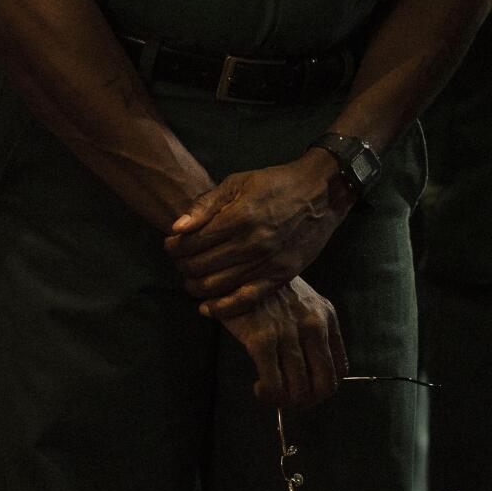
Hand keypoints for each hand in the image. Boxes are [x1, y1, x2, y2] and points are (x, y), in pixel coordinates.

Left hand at [165, 155, 346, 300]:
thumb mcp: (238, 182)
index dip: (174, 247)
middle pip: (201, 267)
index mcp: (238, 217)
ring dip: (196, 287)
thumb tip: (177, 227)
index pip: (193, 242)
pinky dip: (222, 308)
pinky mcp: (280, 276)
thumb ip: (205, 205)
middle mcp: (251, 244)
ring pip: (218, 286)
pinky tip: (207, 308)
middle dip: (182, 266)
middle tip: (179, 262)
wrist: (321, 193)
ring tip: (190, 280)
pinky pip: (246, 300)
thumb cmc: (275, 183)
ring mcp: (266, 263)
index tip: (170, 245)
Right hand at [217, 277, 348, 407]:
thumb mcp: (303, 302)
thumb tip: (313, 371)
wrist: (237, 269)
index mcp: (326, 316)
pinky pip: (275, 386)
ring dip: (284, 401)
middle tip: (289, 398)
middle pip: (324, 386)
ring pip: (300, 391)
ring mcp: (289, 333)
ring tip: (270, 392)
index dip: (323, 388)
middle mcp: (313, 326)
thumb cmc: (268, 290)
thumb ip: (314, 329)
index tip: (306, 388)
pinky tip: (259, 387)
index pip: (340, 369)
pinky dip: (269, 396)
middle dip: (307, 401)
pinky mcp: (262, 340)